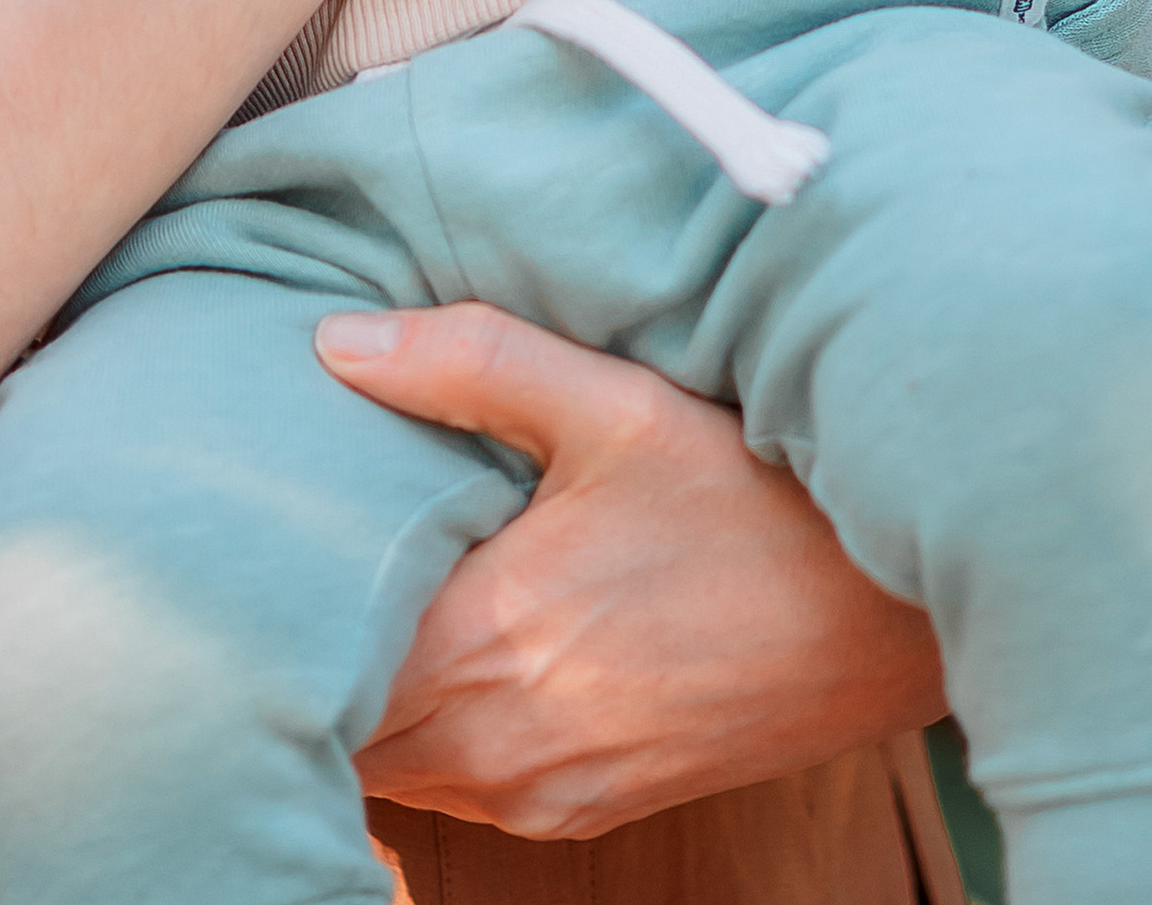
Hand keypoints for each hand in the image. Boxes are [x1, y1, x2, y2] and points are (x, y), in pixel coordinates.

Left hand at [315, 306, 942, 835]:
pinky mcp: (587, 808)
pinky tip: (450, 651)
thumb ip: (470, 363)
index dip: (281, 598)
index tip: (266, 535)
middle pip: (348, 721)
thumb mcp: (613, 404)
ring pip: (400, 763)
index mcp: (489, 642)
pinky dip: (435, 734)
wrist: (886, 618)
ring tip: (369, 597)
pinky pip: (463, 788)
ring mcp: (546, 789)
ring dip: (374, 695)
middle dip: (315, 647)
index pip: (320, 656)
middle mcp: (503, 742)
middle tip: (301, 557)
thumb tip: (335, 342)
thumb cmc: (752, 501)